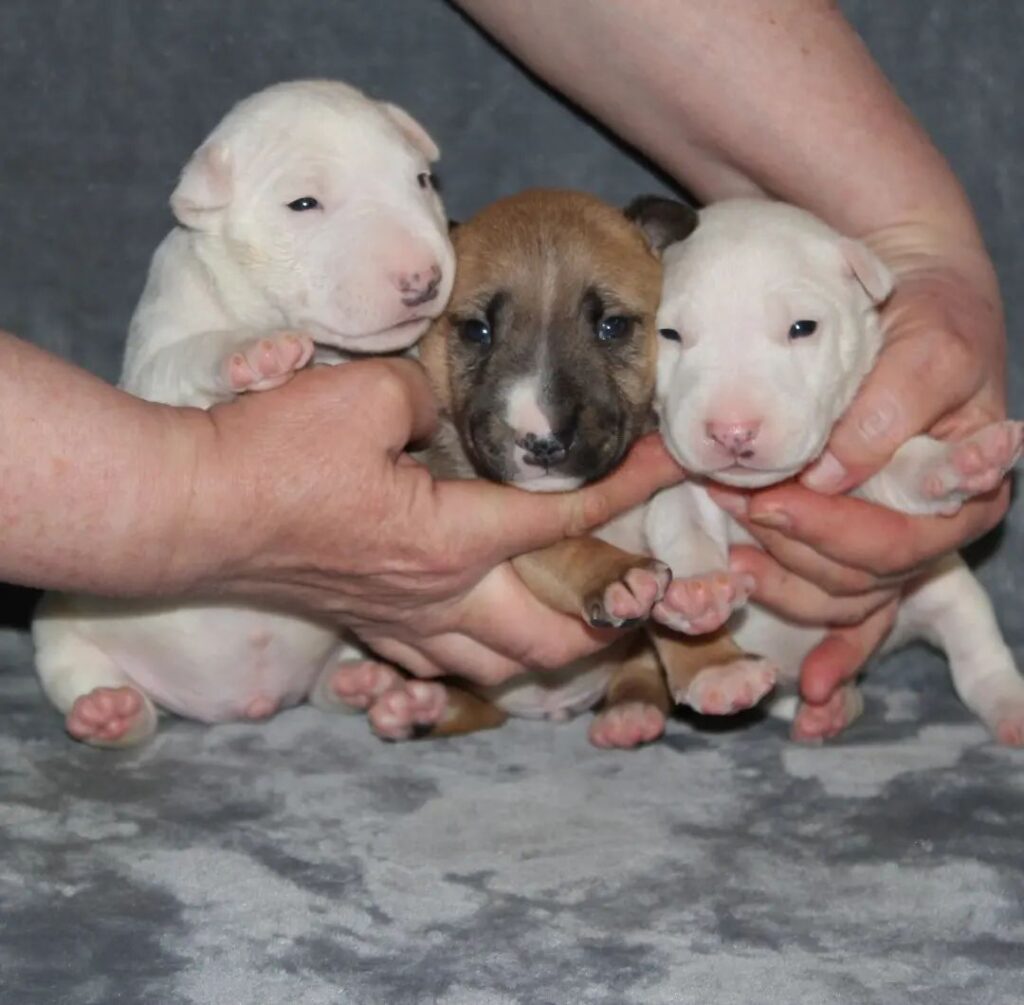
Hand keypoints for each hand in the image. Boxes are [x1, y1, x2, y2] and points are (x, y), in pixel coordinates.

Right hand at [182, 358, 682, 685]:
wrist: (192, 510)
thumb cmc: (274, 455)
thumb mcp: (364, 395)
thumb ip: (426, 396)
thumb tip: (440, 405)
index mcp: (455, 538)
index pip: (566, 514)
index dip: (631, 486)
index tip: (675, 467)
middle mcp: (440, 595)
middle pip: (547, 638)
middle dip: (603, 617)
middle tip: (631, 588)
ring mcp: (400, 620)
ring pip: (493, 667)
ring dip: (540, 650)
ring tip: (565, 622)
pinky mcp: (363, 623)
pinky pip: (433, 660)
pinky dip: (470, 652)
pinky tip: (471, 629)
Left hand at [708, 228, 1009, 702]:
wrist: (914, 308)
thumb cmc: (934, 325)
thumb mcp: (927, 352)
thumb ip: (888, 412)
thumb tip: (829, 474)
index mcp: (962, 497)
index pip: (893, 541)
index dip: (828, 530)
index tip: (771, 500)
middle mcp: (929, 533)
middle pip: (859, 579)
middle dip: (790, 548)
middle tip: (731, 504)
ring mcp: (891, 544)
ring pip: (838, 597)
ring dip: (779, 578)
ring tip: (729, 550)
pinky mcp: (855, 544)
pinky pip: (845, 611)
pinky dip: (823, 642)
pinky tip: (798, 674)